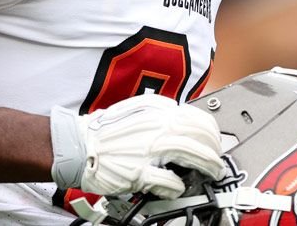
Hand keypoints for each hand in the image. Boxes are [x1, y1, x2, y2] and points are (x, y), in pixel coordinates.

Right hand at [49, 94, 224, 198]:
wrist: (78, 145)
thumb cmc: (103, 131)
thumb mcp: (135, 109)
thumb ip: (160, 111)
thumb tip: (181, 116)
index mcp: (156, 112)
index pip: (197, 118)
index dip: (212, 131)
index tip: (214, 140)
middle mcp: (156, 127)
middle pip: (201, 135)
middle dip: (216, 149)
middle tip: (218, 158)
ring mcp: (149, 150)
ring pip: (192, 154)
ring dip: (208, 165)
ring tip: (212, 172)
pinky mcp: (139, 172)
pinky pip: (169, 180)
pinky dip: (178, 185)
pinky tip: (178, 186)